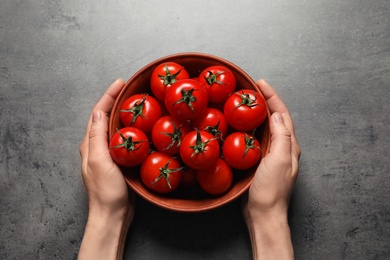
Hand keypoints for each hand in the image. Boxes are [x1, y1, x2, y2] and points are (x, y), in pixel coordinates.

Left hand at [79, 79, 133, 259]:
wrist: (113, 214)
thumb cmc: (106, 191)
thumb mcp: (99, 160)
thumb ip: (97, 136)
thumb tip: (97, 111)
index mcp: (90, 144)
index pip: (98, 113)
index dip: (108, 96)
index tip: (121, 82)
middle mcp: (97, 146)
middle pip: (106, 117)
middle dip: (116, 100)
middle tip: (131, 88)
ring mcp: (108, 154)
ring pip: (116, 127)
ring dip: (124, 113)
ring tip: (137, 102)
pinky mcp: (119, 161)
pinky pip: (125, 139)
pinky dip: (132, 129)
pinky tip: (142, 127)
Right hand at [243, 79, 300, 259]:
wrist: (263, 213)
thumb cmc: (271, 189)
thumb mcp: (279, 160)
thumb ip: (282, 137)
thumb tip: (277, 115)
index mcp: (289, 145)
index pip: (282, 114)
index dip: (273, 97)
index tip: (260, 83)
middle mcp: (282, 147)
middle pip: (275, 118)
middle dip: (265, 101)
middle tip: (251, 88)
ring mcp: (270, 154)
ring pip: (264, 127)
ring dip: (257, 112)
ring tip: (245, 101)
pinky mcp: (259, 161)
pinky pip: (255, 138)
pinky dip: (249, 128)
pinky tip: (239, 125)